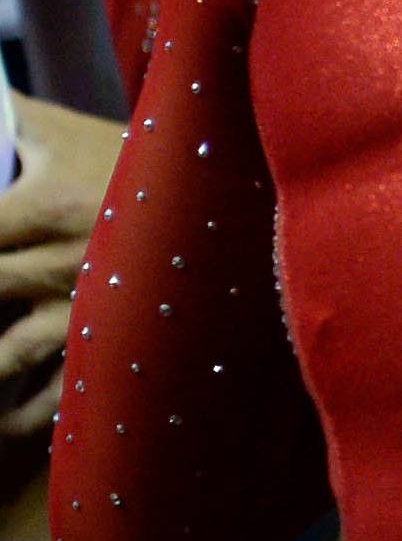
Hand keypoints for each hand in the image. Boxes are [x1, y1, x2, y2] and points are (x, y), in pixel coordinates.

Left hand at [0, 97, 123, 454]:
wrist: (239, 195)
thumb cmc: (149, 159)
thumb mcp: (76, 132)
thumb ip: (18, 120)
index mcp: (48, 206)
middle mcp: (62, 263)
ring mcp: (90, 314)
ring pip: (6, 357)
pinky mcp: (116, 348)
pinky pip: (58, 398)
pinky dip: (21, 414)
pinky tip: (2, 420)